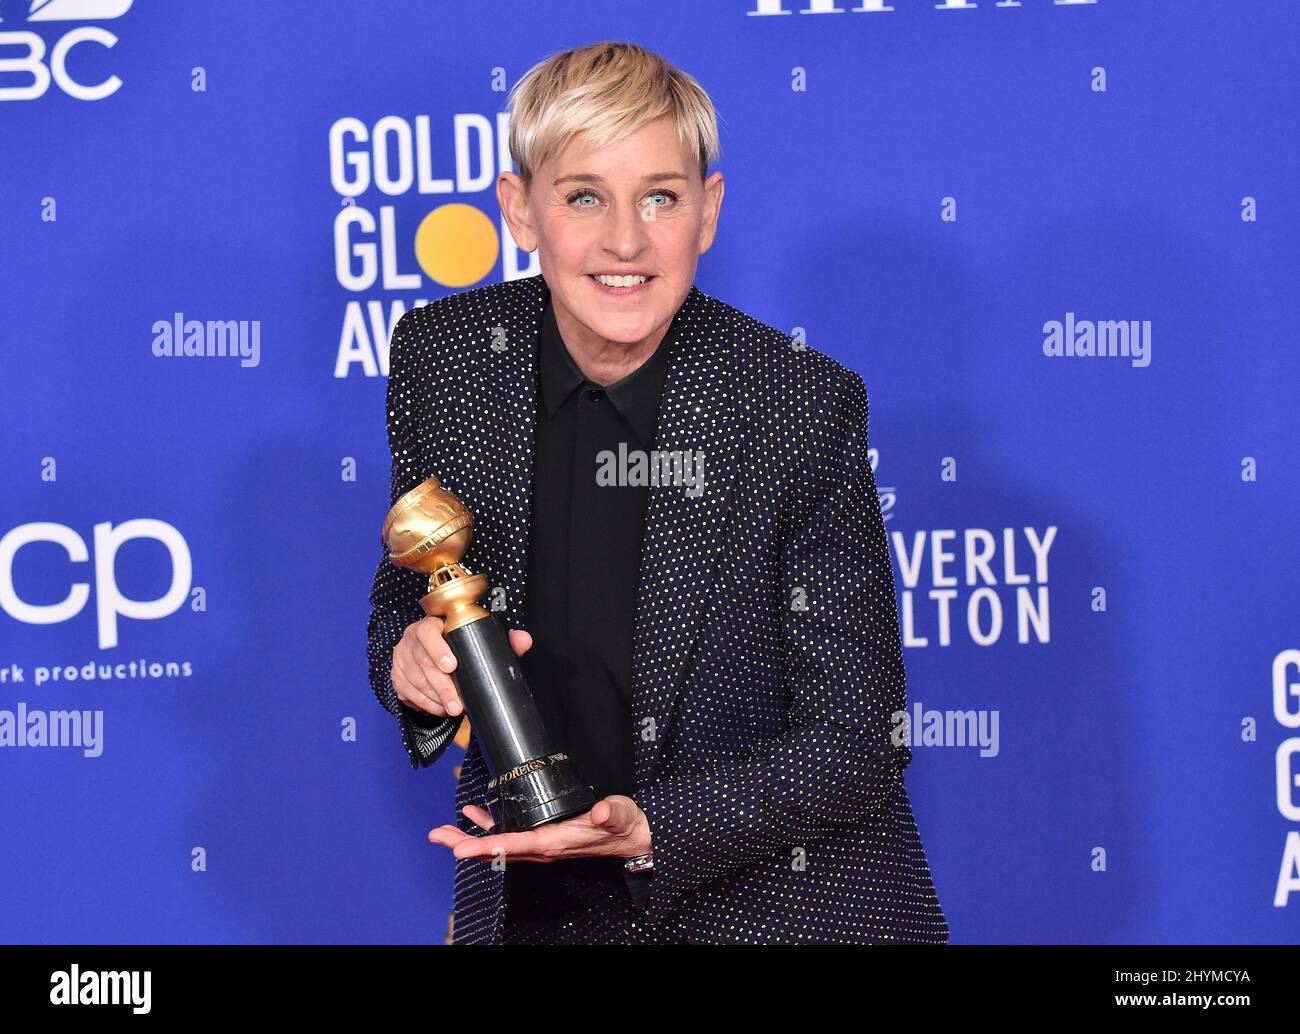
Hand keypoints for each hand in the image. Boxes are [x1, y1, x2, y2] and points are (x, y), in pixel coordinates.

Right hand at [392, 615, 531, 717]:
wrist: (429, 650)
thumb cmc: (458, 644)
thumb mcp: (477, 639)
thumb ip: (502, 640)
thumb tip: (523, 640)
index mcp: (431, 623)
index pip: (428, 632)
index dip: (438, 649)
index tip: (452, 666)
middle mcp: (411, 638)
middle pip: (423, 663)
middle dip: (442, 687)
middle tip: (458, 705)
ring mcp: (401, 657)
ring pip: (415, 681)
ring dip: (434, 699)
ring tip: (453, 711)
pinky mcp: (396, 675)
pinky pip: (407, 693)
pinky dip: (425, 704)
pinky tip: (439, 709)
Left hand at [428, 796, 652, 863]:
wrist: (630, 837)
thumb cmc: (623, 826)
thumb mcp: (620, 815)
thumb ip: (610, 813)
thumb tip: (599, 813)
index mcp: (556, 842)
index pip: (515, 846)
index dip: (485, 846)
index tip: (460, 847)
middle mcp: (543, 847)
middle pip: (496, 849)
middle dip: (465, 844)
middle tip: (437, 836)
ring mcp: (540, 843)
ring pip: (498, 843)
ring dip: (470, 837)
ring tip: (445, 830)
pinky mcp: (542, 835)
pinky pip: (510, 833)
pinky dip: (489, 825)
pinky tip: (475, 814)